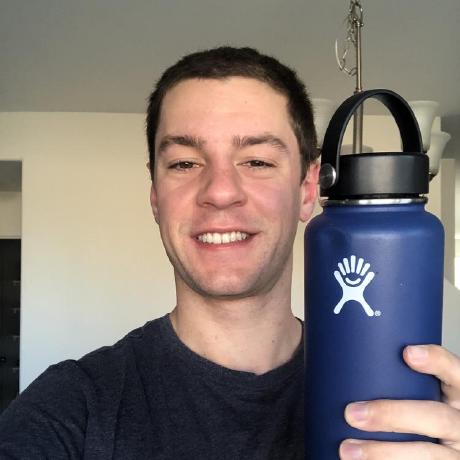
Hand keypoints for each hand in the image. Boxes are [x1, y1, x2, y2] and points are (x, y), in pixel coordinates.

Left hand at [339, 344, 459, 458]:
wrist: (438, 447)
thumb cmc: (419, 412)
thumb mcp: (424, 395)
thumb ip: (400, 382)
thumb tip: (342, 363)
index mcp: (458, 395)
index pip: (454, 371)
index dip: (436, 361)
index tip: (407, 353)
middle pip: (436, 417)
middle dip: (391, 414)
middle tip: (352, 413)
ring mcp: (458, 453)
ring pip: (428, 456)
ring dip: (383, 453)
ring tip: (347, 450)